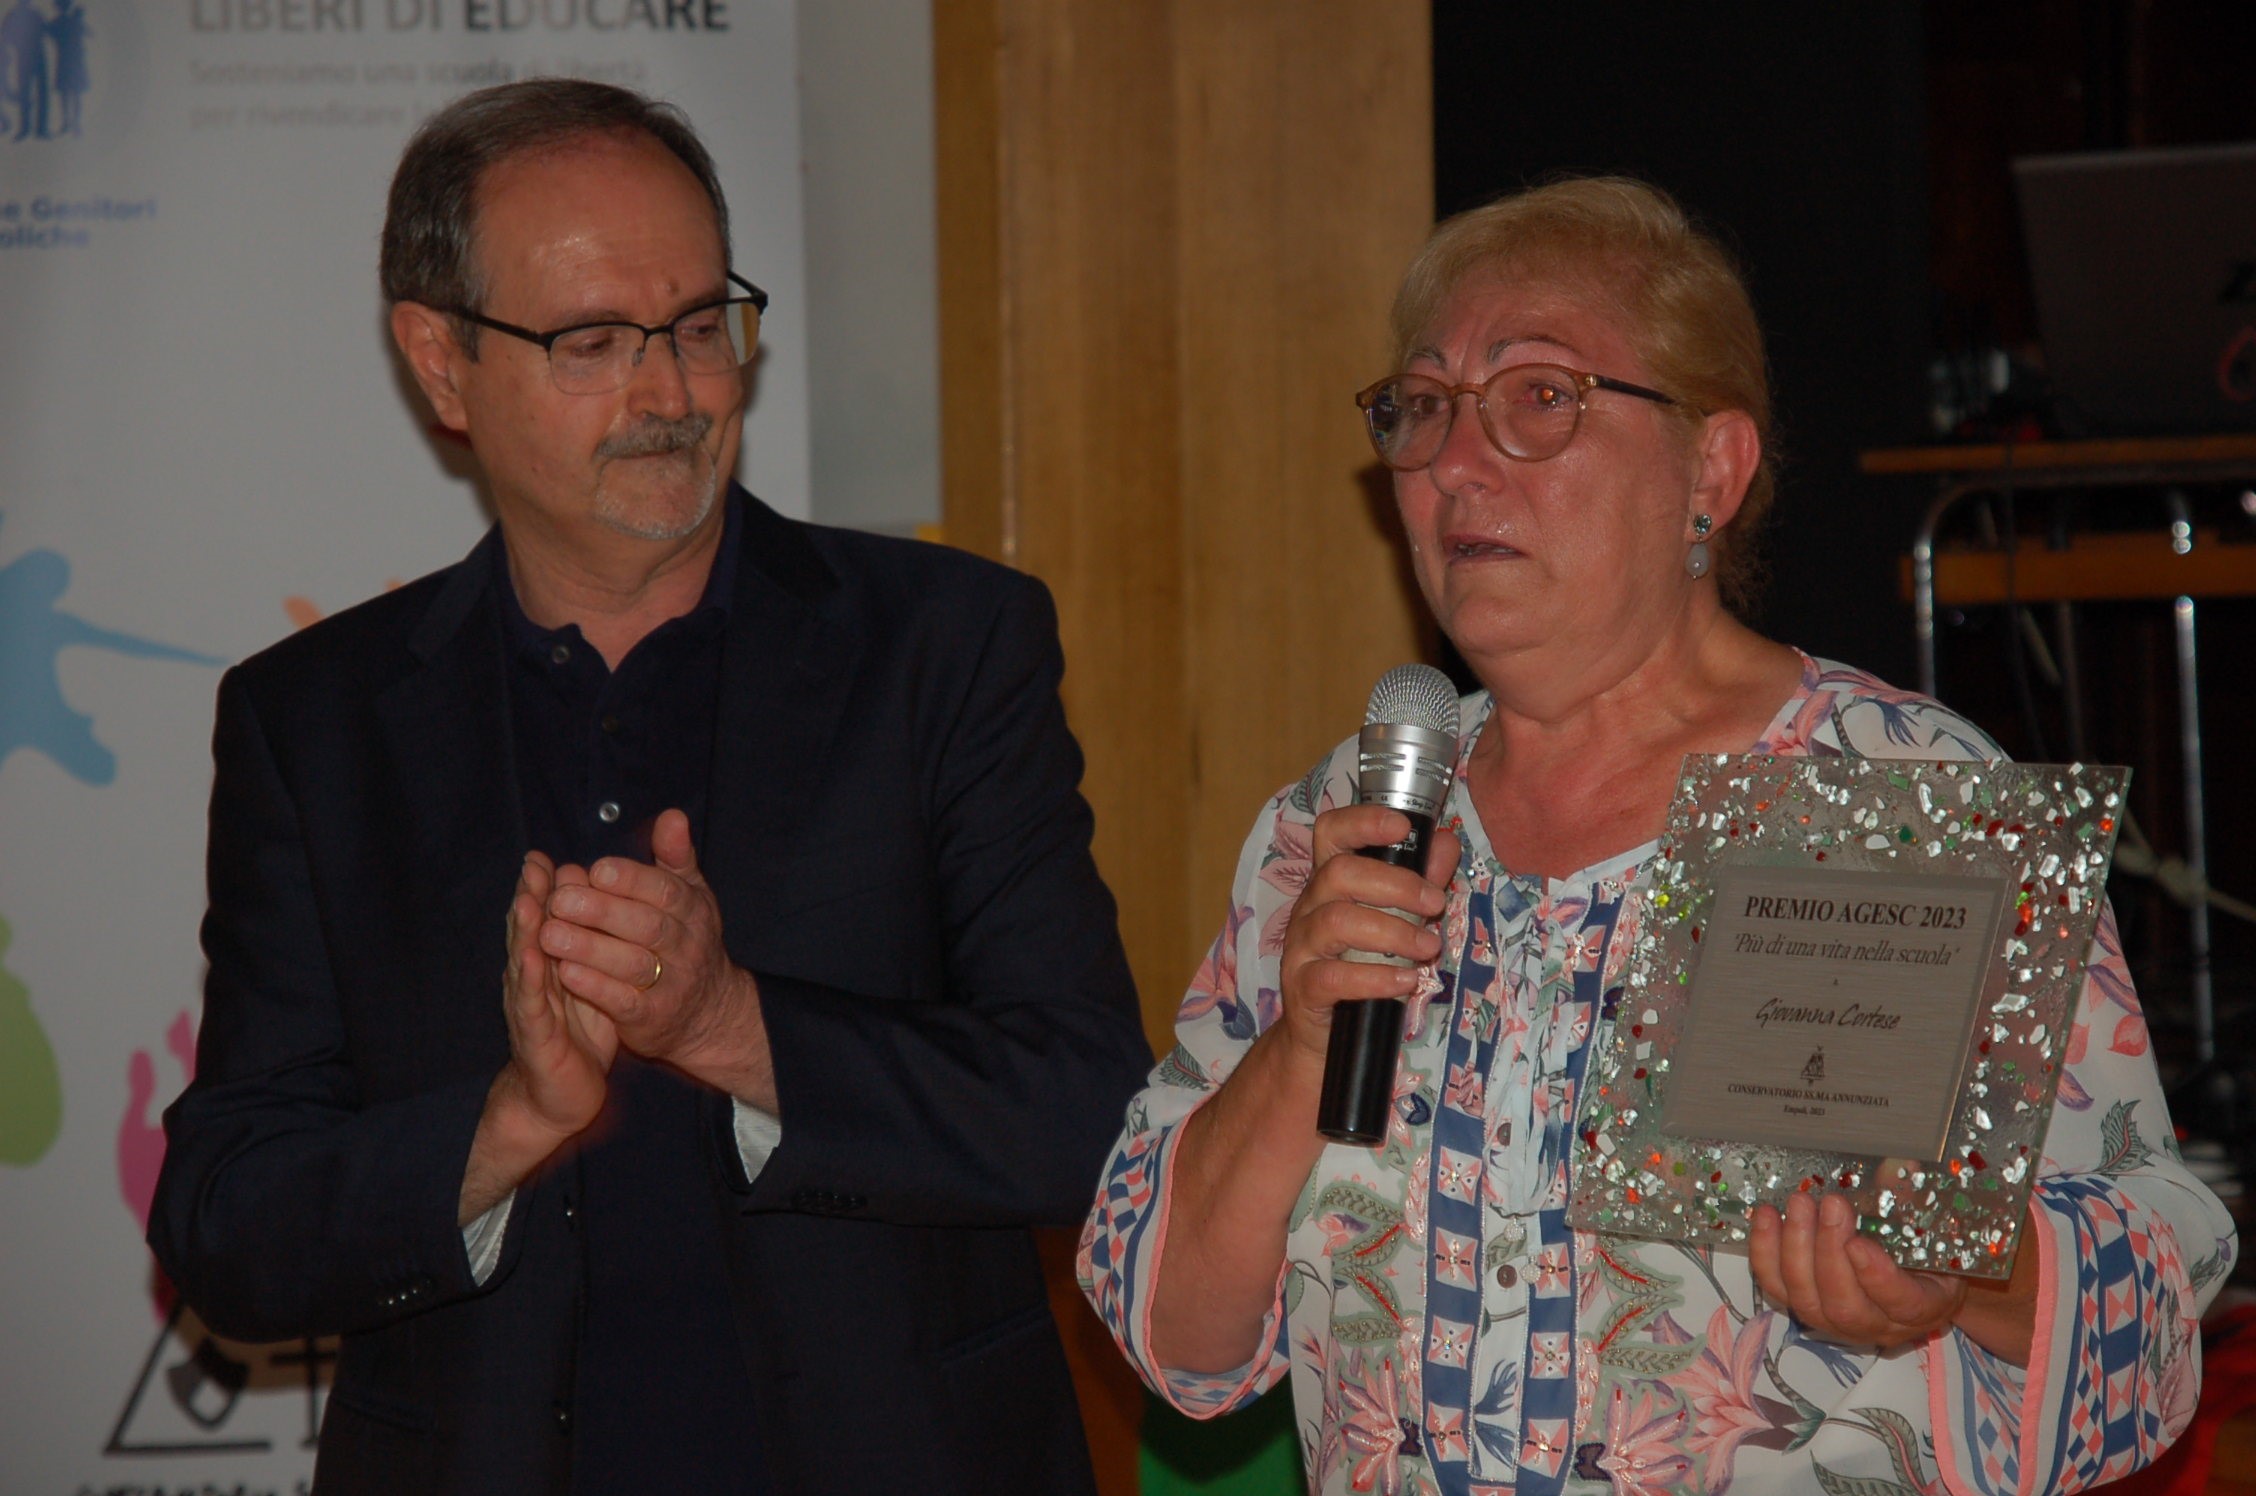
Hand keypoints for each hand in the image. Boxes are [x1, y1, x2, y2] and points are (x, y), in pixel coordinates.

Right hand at [503, 851, 616, 1137]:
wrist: (564, 1094)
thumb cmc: (581, 1033)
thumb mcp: (595, 981)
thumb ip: (598, 944)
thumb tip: (605, 903)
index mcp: (550, 964)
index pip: (546, 920)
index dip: (546, 889)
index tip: (548, 856)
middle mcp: (534, 980)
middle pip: (529, 932)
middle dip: (530, 897)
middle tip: (532, 863)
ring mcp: (530, 1007)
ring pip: (524, 962)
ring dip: (524, 931)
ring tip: (527, 899)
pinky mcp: (534, 1036)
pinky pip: (532, 1005)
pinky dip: (529, 980)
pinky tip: (529, 957)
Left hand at [538, 809, 774, 1106]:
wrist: (707, 1012)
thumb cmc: (686, 941)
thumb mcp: (690, 895)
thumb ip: (676, 857)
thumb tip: (672, 815)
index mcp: (693, 910)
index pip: (664, 890)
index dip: (629, 880)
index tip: (594, 871)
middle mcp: (686, 946)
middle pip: (646, 925)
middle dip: (601, 911)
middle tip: (559, 901)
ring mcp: (671, 984)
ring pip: (631, 963)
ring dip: (588, 948)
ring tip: (548, 934)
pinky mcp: (652, 1018)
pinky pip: (623, 1001)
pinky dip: (595, 987)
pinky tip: (564, 973)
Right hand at [1275, 804, 1459, 1071]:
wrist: (1324, 1035)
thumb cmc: (1361, 967)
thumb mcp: (1395, 919)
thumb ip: (1419, 880)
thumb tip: (1445, 842)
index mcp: (1329, 882)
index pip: (1330, 833)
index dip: (1363, 821)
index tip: (1402, 826)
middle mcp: (1309, 907)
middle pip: (1340, 873)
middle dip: (1397, 885)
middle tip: (1436, 904)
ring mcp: (1301, 947)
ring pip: (1337, 921)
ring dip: (1393, 932)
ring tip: (1429, 948)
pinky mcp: (1303, 988)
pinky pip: (1334, 976)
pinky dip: (1376, 977)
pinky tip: (1405, 981)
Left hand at [1749, 1192, 1969, 1350]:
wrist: (1909, 1280)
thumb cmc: (1926, 1252)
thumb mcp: (1934, 1229)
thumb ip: (1915, 1203)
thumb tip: (1904, 1166)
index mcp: (1921, 1308)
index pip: (1900, 1301)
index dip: (1876, 1276)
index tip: (1859, 1242)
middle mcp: (1877, 1326)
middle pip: (1845, 1304)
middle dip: (1830, 1251)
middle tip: (1831, 1205)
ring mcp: (1834, 1323)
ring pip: (1806, 1299)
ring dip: (1796, 1247)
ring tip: (1800, 1202)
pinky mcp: (1803, 1308)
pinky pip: (1776, 1287)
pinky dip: (1766, 1252)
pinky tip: (1767, 1215)